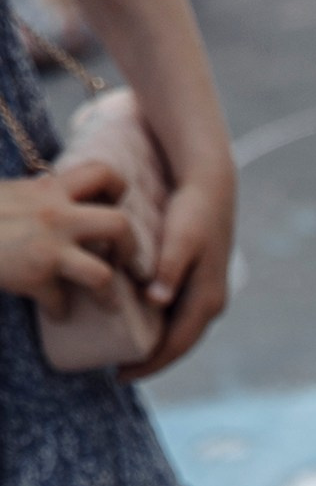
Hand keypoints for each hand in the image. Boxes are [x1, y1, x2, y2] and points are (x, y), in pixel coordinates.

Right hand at [0, 153, 135, 309]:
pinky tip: (55, 313)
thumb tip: (54, 197)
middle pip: (120, 225)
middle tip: (124, 262)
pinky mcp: (33, 275)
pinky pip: (61, 302)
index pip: (103, 172)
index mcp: (50, 187)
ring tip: (107, 302)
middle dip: (131, 250)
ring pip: (103, 274)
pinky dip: (59, 311)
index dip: (118, 192)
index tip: (111, 209)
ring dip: (109, 294)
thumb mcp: (13, 192)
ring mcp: (47, 246)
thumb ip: (39, 196)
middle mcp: (56, 214)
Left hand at [123, 157, 232, 378]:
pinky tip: (140, 328)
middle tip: (118, 372)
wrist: (213, 188)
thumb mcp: (180, 238)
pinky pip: (179, 319)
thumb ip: (169, 270)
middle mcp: (210, 305)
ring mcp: (207, 296)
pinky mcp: (199, 286)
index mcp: (206, 301)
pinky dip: (160, 330)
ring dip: (156, 348)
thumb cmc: (194, 211)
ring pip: (179, 334)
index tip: (121, 375)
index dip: (149, 364)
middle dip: (151, 362)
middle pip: (178, 346)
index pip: (176, 346)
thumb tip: (157, 302)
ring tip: (127, 355)